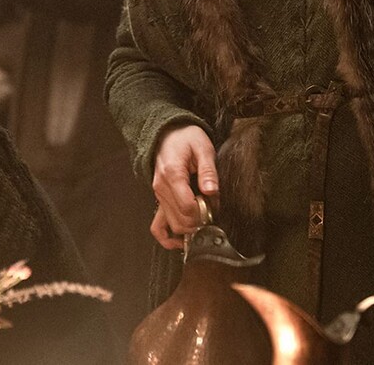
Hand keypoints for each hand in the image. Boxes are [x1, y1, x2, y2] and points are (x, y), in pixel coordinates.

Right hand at [149, 125, 217, 249]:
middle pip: (180, 220)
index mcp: (172, 174)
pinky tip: (181, 240)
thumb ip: (208, 170)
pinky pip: (158, 226)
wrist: (167, 133)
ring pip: (172, 225)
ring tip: (204, 217)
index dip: (203, 211)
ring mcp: (158, 195)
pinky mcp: (159, 199)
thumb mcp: (202, 147)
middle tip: (213, 211)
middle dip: (199, 221)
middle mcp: (161, 188)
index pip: (187, 206)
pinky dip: (167, 237)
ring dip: (189, 227)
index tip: (215, 206)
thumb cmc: (185, 138)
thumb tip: (212, 191)